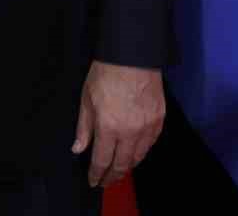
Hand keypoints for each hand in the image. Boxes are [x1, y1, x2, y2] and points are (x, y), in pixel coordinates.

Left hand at [72, 61, 163, 187]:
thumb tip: (78, 149)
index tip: (93, 181)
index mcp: (108, 127)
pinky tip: (135, 154)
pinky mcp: (159, 120)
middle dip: (113, 176)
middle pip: (122, 164)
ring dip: (127, 167)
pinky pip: (150, 144)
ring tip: (119, 171)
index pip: (102, 160)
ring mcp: (147, 127)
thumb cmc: (106, 74)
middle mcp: (130, 132)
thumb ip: (83, 128)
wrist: (132, 55)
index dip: (97, 174)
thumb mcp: (86, 99)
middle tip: (106, 182)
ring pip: (138, 157)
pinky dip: (141, 152)